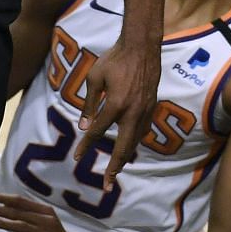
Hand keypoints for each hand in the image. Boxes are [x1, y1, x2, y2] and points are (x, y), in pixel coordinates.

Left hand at [74, 35, 156, 186]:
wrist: (142, 47)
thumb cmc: (114, 59)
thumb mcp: (95, 79)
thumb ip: (89, 104)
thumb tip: (84, 126)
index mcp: (116, 105)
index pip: (97, 132)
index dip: (86, 146)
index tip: (77, 157)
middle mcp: (132, 112)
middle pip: (123, 147)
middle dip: (115, 168)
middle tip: (107, 184)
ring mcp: (145, 110)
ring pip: (135, 141)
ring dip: (126, 157)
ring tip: (117, 170)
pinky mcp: (152, 106)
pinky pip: (143, 130)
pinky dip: (135, 141)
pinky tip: (130, 145)